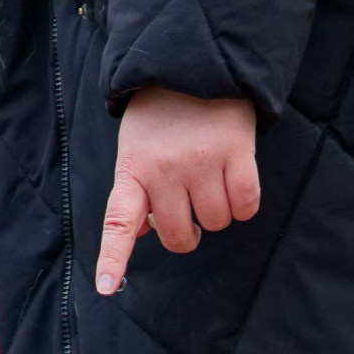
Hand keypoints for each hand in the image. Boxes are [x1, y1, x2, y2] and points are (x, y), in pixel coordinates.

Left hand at [96, 88, 260, 294]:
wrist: (196, 65)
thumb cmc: (163, 116)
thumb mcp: (137, 149)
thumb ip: (137, 191)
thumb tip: (143, 234)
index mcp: (133, 170)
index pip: (119, 222)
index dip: (113, 258)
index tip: (107, 288)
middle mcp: (164, 170)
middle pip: (180, 236)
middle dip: (189, 231)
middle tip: (190, 209)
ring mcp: (201, 162)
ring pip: (218, 222)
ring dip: (219, 212)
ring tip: (212, 181)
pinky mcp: (236, 153)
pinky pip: (246, 206)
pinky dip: (244, 204)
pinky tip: (235, 182)